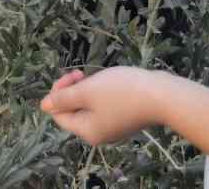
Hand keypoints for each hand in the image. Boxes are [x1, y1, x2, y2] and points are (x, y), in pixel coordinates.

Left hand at [40, 67, 172, 145]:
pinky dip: (102, 93)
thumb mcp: (87, 91)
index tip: (74, 75)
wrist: (164, 96)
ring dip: (88, 90)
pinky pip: (104, 107)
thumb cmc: (122, 92)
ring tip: (99, 77)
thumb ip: (64, 99)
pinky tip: (112, 83)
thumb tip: (44, 106)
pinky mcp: (125, 119)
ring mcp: (114, 128)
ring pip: (88, 107)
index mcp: (87, 131)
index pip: (58, 114)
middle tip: (83, 74)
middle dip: (74, 90)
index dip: (59, 92)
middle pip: (73, 111)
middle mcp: (99, 134)